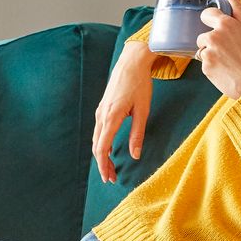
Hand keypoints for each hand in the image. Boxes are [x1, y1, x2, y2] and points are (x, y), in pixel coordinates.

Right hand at [92, 38, 154, 184]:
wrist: (131, 62)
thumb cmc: (140, 84)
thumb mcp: (143, 110)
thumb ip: (138, 134)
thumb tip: (135, 155)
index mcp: (111, 117)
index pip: (102, 148)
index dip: (104, 166)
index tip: (109, 178)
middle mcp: (101, 115)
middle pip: (97, 147)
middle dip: (103, 164)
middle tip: (112, 178)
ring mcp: (100, 111)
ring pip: (96, 139)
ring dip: (102, 155)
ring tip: (111, 167)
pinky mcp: (103, 108)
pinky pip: (99, 131)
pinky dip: (102, 144)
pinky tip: (110, 149)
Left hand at [196, 0, 240, 97]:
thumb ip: (239, 10)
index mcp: (227, 24)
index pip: (207, 14)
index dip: (211, 20)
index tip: (216, 26)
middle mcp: (214, 37)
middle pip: (204, 35)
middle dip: (213, 41)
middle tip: (230, 51)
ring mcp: (208, 53)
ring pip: (203, 49)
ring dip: (212, 54)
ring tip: (229, 62)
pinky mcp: (205, 68)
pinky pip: (205, 64)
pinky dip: (213, 67)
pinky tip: (227, 70)